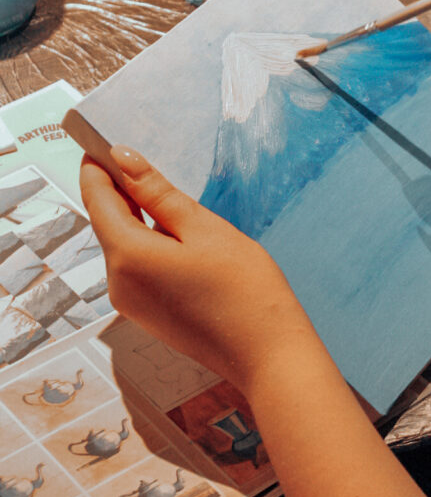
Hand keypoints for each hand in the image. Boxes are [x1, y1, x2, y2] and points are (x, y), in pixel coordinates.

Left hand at [80, 145, 306, 395]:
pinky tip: (177, 235)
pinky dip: (148, 243)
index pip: (98, 198)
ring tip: (166, 194)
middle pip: (108, 223)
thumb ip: (158, 194)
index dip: (98, 166)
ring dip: (136, 217)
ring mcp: (130, 303)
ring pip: (123, 245)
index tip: (105, 141)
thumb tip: (122, 159)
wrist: (267, 355)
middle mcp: (117, 282)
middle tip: (142, 159)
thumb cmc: (245, 287)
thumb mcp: (204, 228)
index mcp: (127, 255)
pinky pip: (137, 267)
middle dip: (119, 190)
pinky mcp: (148, 315)